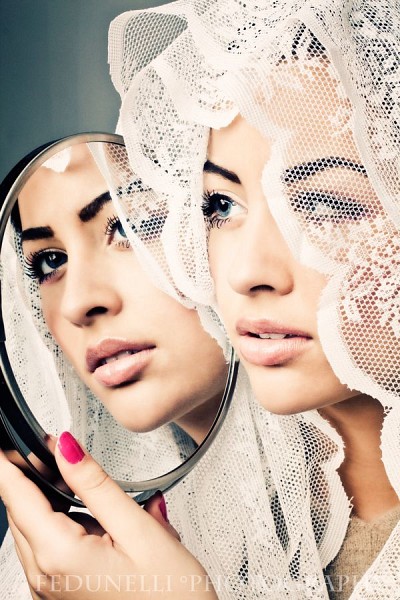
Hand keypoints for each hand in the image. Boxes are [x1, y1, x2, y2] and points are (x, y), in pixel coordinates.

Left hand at [0, 432, 216, 598]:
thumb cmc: (171, 597)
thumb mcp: (138, 529)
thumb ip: (95, 484)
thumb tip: (66, 447)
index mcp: (60, 556)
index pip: (16, 495)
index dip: (12, 460)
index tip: (15, 439)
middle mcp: (46, 577)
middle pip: (21, 510)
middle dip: (32, 476)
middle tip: (56, 449)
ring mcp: (51, 590)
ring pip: (32, 528)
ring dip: (48, 500)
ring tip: (82, 484)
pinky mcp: (62, 593)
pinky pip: (46, 549)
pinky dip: (59, 524)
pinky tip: (90, 517)